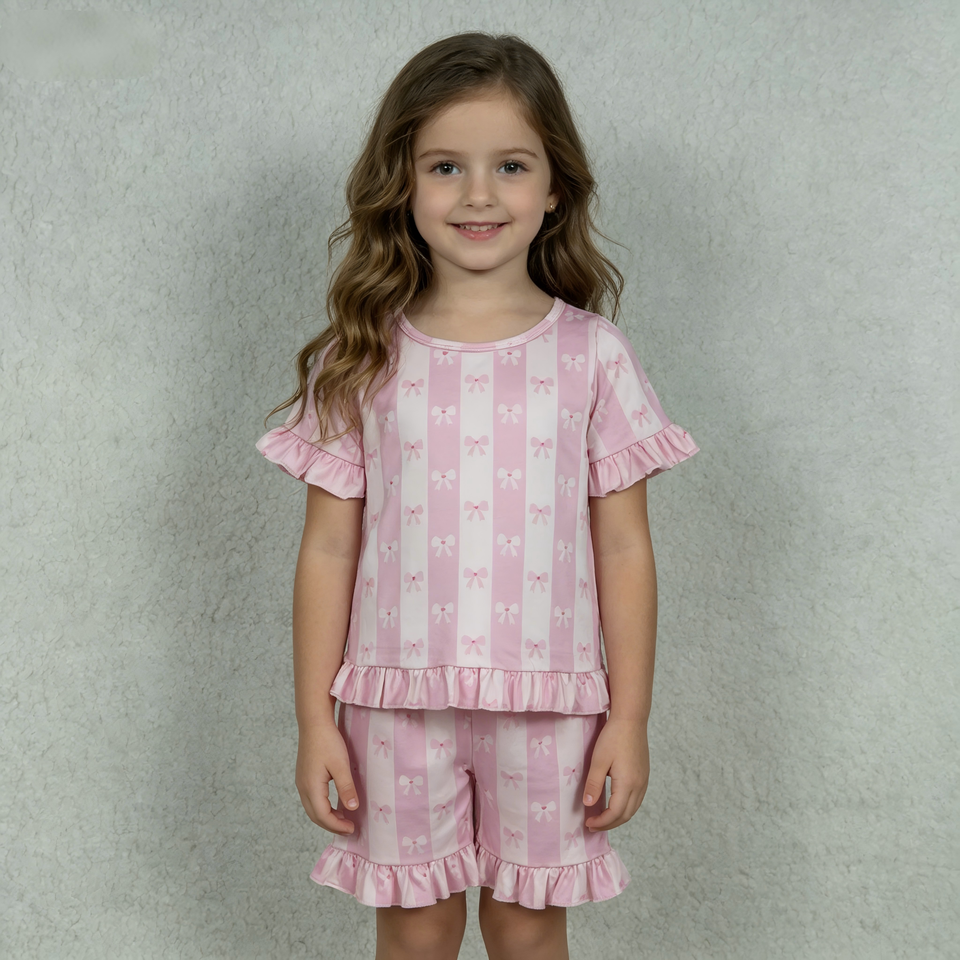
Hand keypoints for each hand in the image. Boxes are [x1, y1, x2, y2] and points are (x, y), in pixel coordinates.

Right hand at [295, 722, 359, 835]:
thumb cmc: (328, 741)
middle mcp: (303, 787)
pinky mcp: (304, 776)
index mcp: (311, 787)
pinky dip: (322, 807)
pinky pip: (312, 799)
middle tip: (349, 829)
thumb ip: (346, 788)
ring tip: (343, 819)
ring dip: (327, 817)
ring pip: (312, 808)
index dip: (337, 825)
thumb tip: (352, 809)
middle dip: (332, 825)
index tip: (352, 829)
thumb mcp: (340, 765)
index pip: (323, 816)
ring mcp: (301, 782)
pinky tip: (334, 804)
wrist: (314, 722)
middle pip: (315, 816)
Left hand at [582, 717, 649, 831]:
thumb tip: (588, 804)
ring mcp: (644, 780)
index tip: (588, 823)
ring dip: (618, 817)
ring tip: (602, 818)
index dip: (602, 822)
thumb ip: (593, 784)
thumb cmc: (613, 737)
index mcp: (628, 783)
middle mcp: (639, 785)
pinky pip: (636, 799)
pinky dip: (625, 807)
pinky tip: (614, 804)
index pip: (615, 813)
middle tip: (593, 825)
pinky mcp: (644, 775)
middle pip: (626, 815)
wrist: (631, 719)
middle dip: (609, 824)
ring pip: (633, 809)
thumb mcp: (598, 760)